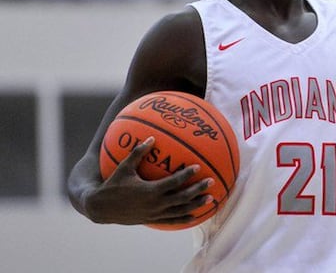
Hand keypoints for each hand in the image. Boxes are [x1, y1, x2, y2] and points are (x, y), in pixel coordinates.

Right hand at [83, 137, 212, 225]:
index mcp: (150, 190)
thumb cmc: (112, 184)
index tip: (198, 167)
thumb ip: (138, 153)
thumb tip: (151, 138)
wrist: (100, 208)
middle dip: (198, 190)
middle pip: (182, 197)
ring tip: (211, 199)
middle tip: (211, 182)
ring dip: (196, 205)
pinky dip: (184, 219)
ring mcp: (155, 214)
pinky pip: (171, 221)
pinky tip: (194, 216)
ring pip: (180, 211)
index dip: (186, 175)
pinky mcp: (152, 220)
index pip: (173, 182)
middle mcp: (155, 204)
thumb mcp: (124, 167)